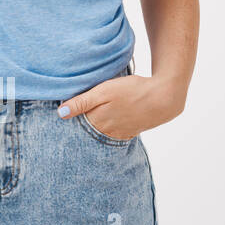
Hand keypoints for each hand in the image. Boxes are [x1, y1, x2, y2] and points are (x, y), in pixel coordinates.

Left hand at [57, 74, 184, 140]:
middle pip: (88, 131)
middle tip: (70, 122)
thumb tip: (61, 114)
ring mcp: (120, 132)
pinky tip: (106, 124)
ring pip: (101, 133)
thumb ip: (81, 102)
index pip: (77, 124)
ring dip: (94, 129)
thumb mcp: (103, 91)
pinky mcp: (131, 131)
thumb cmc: (132, 90)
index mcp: (98, 121)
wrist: (164, 97)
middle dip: (80, 127)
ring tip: (88, 122)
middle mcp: (108, 131)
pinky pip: (114, 134)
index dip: (70, 118)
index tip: (61, 118)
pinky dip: (108, 131)